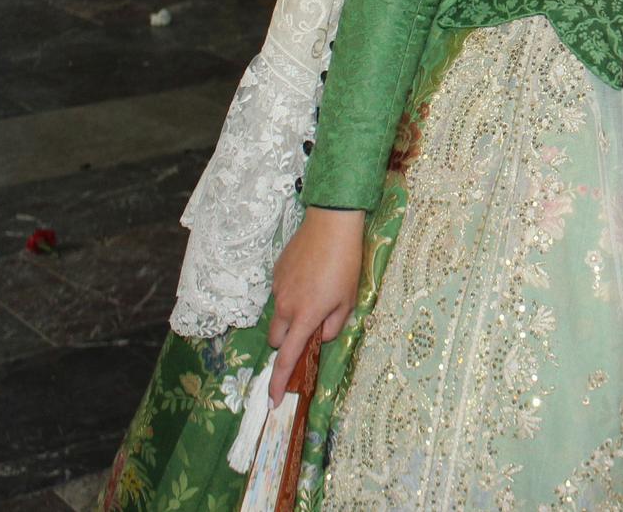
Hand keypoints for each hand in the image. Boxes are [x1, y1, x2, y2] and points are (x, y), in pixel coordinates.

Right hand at [267, 206, 362, 404]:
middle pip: (276, 339)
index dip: (278, 382)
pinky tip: (310, 278)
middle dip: (287, 344)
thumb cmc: (345, 263)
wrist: (331, 223)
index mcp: (304, 317)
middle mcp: (285, 305)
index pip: (285, 358)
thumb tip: (321, 337)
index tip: (273, 400)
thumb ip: (334, 324)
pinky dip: (291, 295)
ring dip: (291, 318)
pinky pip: (280, 293)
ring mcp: (278, 288)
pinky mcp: (276, 272)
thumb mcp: (349, 299)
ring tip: (316, 297)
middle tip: (308, 333)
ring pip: (278, 316)